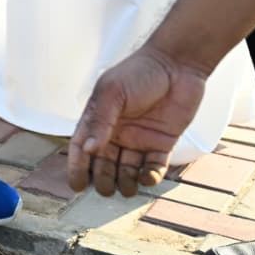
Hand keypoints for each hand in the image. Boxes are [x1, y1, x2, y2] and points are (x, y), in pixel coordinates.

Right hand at [67, 47, 207, 196]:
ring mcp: (139, 138)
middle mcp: (117, 132)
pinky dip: (150, 177)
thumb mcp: (112, 93)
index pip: (82, 146)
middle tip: (105, 189)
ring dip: (125, 181)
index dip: (77, 166)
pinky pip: (153, 166)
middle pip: (104, 162)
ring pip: (127, 169)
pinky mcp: (162, 143)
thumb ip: (100, 121)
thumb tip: (88, 149)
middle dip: (102, 178)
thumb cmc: (139, 72)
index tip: (77, 185)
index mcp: (99, 118)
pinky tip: (147, 178)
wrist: (177, 65)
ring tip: (126, 188)